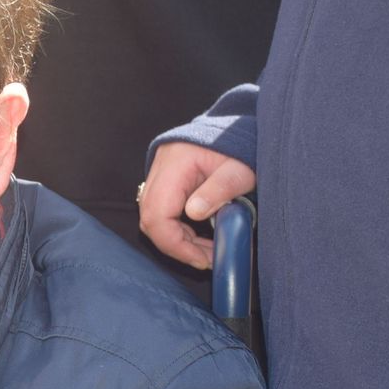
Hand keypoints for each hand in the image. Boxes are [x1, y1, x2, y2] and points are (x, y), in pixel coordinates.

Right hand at [137, 142, 256, 269]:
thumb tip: (194, 213)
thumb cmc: (238, 148)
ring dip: (177, 240)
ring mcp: (157, 176)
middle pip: (150, 220)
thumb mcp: (238, 170)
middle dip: (177, 246)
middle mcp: (159, 170)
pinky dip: (177, 229)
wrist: (234, 129)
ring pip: (153, 219)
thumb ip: (218, 191)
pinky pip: (160, 213)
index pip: (158, 215)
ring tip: (206, 250)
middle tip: (207, 258)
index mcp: (174, 165)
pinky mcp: (163, 183)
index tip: (201, 259)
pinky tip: (197, 236)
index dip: (175, 244)